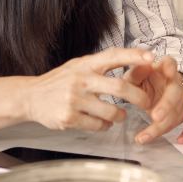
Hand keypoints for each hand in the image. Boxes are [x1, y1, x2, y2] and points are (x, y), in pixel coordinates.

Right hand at [21, 48, 153, 131]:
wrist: (30, 97)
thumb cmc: (60, 81)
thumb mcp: (79, 66)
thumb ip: (102, 65)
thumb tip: (135, 60)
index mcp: (86, 64)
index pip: (114, 55)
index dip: (134, 56)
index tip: (151, 57)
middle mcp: (81, 79)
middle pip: (120, 87)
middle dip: (139, 97)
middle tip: (146, 103)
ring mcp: (74, 99)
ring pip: (111, 111)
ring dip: (120, 116)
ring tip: (119, 115)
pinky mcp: (69, 117)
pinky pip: (97, 125)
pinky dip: (104, 126)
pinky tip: (102, 122)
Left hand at [124, 56, 182, 143]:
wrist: (154, 88)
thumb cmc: (142, 79)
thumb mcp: (134, 75)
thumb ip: (136, 73)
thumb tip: (140, 68)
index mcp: (164, 68)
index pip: (170, 63)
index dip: (171, 68)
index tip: (169, 72)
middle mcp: (175, 81)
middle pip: (176, 92)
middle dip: (166, 106)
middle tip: (155, 117)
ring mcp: (181, 96)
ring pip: (176, 112)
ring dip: (160, 126)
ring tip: (142, 137)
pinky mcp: (181, 110)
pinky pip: (174, 123)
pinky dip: (160, 131)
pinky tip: (146, 137)